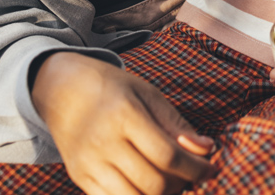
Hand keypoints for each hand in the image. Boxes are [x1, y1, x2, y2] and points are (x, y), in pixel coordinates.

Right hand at [31, 52, 214, 194]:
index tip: (211, 169)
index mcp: (124, 114)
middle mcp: (103, 141)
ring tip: (170, 181)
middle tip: (190, 174)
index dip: (195, 168)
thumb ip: (175, 123)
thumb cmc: (112, 89)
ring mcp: (88, 163)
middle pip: (154, 182)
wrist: (63, 89)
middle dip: (182, 184)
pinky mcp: (79, 177)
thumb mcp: (146, 93)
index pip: (167, 154)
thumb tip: (207, 150)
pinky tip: (147, 187)